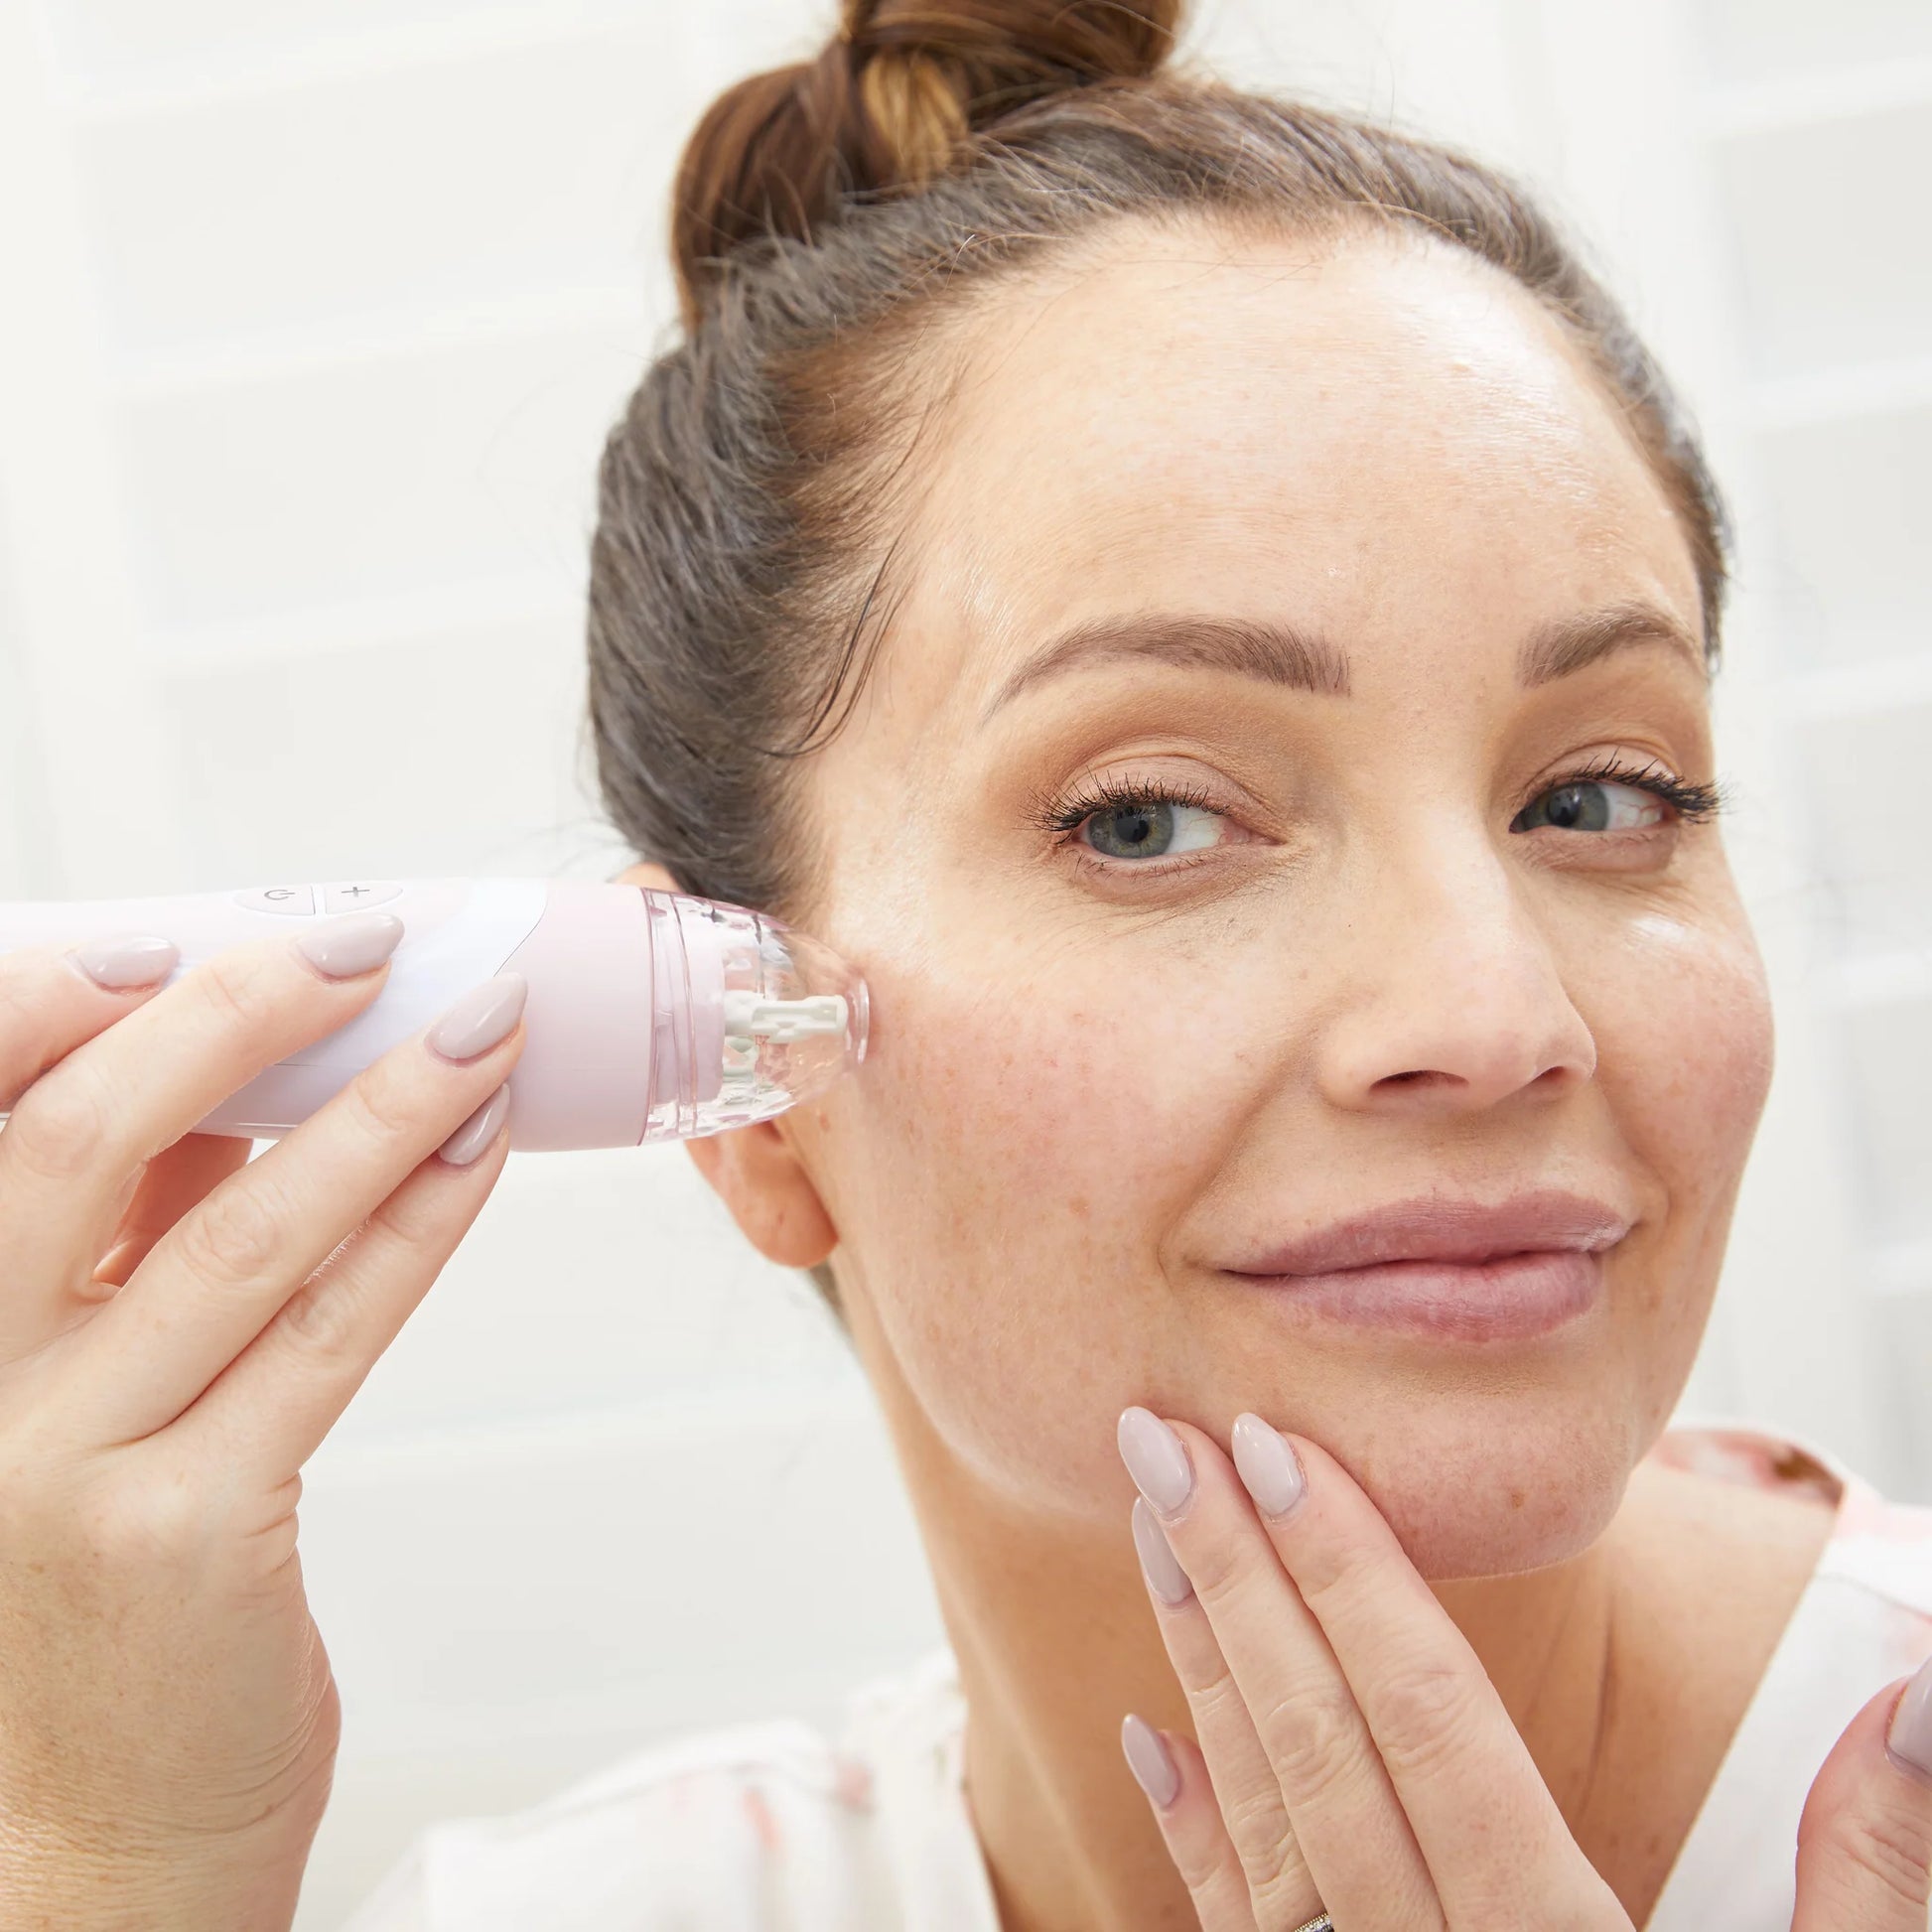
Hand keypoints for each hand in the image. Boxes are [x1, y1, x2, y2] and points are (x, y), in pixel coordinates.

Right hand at [0, 918, 524, 1927]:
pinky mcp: (189, 1532)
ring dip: (375, 1111)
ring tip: (475, 1031)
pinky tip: (478, 1154)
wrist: (107, 1838)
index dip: (59, 1008)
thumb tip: (233, 1083)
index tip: (186, 935)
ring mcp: (65, 1467)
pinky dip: (415, 1223)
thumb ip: (123, 1247)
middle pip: (77, 1147)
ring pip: (235, 1234)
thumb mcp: (74, 1397)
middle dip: (233, 1021)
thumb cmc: (103, 1599)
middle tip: (361, 947)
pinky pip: (327, 1335)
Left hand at [1115, 1407, 1931, 1929]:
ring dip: (1203, 1669)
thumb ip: (1877, 1883)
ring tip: (1157, 1532)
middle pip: (1319, 1751)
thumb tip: (1921, 1698)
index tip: (1275, 1449)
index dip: (1349, 1580)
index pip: (1427, 1730)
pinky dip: (1194, 1834)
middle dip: (1237, 1582)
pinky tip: (1152, 1738)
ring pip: (1264, 1824)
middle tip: (1163, 1441)